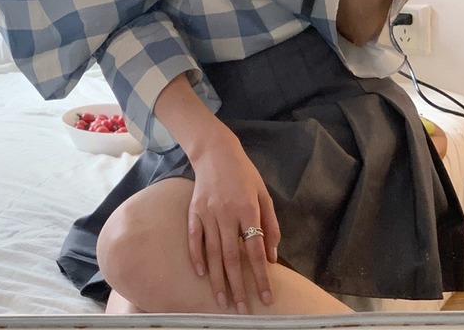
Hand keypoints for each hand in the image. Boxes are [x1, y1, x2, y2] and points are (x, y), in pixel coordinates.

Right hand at [187, 131, 280, 313]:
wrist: (216, 153)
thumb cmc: (244, 174)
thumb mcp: (264, 194)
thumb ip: (270, 225)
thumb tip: (270, 257)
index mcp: (247, 209)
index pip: (254, 250)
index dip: (260, 276)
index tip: (266, 297)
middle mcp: (226, 213)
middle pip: (231, 257)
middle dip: (238, 287)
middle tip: (241, 310)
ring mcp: (207, 212)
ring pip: (212, 253)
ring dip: (217, 280)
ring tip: (222, 301)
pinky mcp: (193, 211)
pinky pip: (193, 238)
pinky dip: (196, 257)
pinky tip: (201, 274)